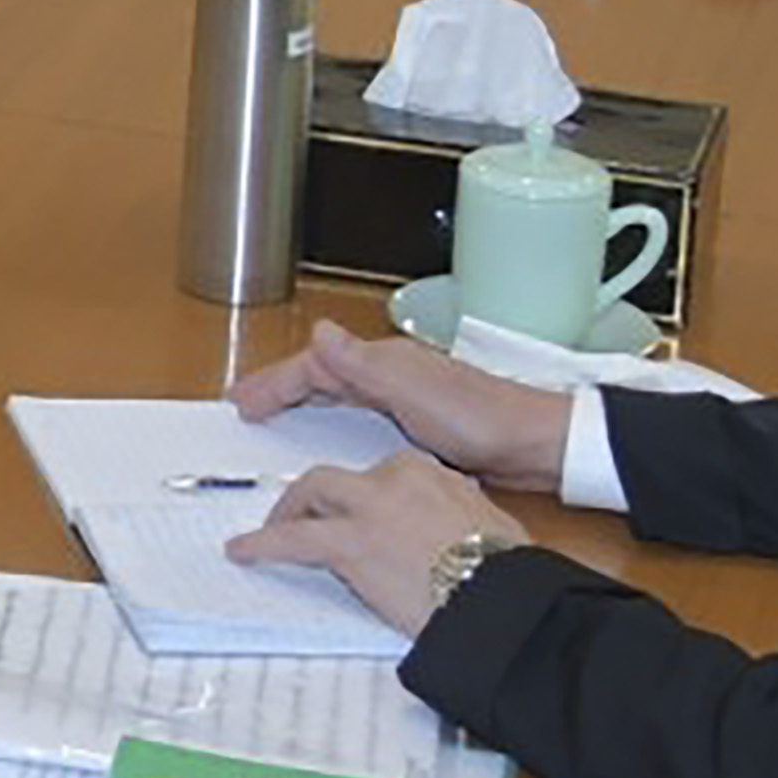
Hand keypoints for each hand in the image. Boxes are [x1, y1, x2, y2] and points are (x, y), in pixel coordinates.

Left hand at [242, 442, 517, 630]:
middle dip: (316, 498)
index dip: (364, 496)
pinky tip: (243, 550)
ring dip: (288, 513)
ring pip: (312, 493)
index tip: (359, 514)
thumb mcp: (489, 525)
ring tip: (272, 531)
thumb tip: (461, 517)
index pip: (381, 473)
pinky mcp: (348, 542)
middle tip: (305, 518)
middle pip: (339, 479)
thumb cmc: (503, 571)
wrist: (497, 597)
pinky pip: (293, 540)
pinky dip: (263, 543)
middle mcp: (394, 478)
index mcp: (429, 470)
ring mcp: (368, 507)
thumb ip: (463, 512)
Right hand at [267, 312, 575, 492]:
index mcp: (385, 362)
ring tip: (275, 416)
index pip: (314, 366)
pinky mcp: (419, 422)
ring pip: (339, 393)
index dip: (275, 383)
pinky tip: (332, 437)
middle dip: (281, 387)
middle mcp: (392, 373)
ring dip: (304, 401)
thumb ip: (364, 366)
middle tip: (247, 406)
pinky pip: (359, 414)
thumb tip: (320, 332)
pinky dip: (333, 419)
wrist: (533, 444)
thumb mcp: (414, 393)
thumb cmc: (482, 420)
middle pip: (321, 375)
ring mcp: (406, 396)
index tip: (244, 401)